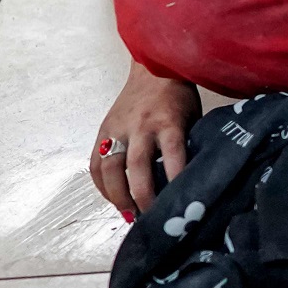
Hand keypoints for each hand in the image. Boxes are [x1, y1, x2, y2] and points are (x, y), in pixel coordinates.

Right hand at [90, 61, 200, 219]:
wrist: (152, 68)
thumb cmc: (179, 97)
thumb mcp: (192, 118)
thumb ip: (188, 146)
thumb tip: (190, 184)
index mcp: (169, 121)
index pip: (173, 154)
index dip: (175, 180)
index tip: (179, 204)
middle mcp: (142, 126)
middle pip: (137, 166)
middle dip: (143, 197)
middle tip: (150, 219)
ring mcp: (119, 128)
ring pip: (111, 167)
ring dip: (118, 196)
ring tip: (129, 215)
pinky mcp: (104, 129)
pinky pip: (96, 163)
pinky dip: (102, 185)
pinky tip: (112, 198)